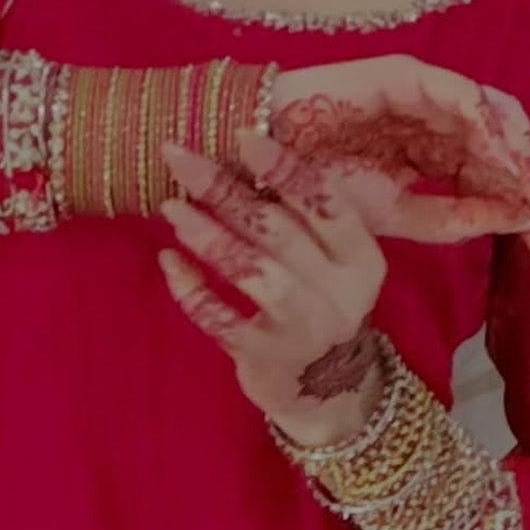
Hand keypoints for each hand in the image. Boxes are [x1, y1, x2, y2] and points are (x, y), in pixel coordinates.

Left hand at [158, 132, 390, 449]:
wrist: (324, 396)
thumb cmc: (318, 308)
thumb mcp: (332, 266)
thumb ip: (302, 223)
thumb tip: (237, 153)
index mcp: (361, 260)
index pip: (326, 202)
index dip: (284, 167)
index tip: (242, 133)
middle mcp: (339, 293)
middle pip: (278, 229)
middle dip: (224, 188)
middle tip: (178, 157)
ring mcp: (303, 328)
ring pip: (252, 270)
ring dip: (207, 234)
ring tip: (170, 207)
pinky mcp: (265, 357)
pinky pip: (220, 317)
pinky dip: (191, 289)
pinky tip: (168, 263)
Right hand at [269, 54, 529, 273]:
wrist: (252, 162)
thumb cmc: (311, 189)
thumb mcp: (391, 219)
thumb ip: (448, 221)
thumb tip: (514, 225)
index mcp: (438, 158)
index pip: (500, 188)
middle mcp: (441, 124)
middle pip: (512, 153)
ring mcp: (427, 96)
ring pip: (497, 122)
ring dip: (527, 160)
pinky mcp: (406, 74)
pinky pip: (460, 99)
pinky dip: (487, 129)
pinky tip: (507, 164)